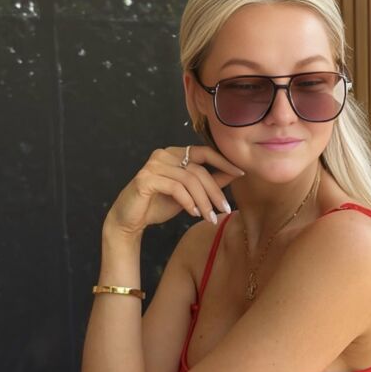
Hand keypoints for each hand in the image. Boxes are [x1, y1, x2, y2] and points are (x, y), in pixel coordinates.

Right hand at [104, 145, 244, 236]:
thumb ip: (208, 182)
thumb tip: (233, 174)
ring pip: (189, 180)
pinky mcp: (146, 178)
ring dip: (203, 201)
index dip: (223, 161)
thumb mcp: (189, 194)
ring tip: (209, 217)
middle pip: (199, 170)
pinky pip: (176, 188)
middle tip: (225, 209)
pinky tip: (194, 213)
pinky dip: (188, 202)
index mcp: (175, 153)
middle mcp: (164, 154)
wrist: (130, 219)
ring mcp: (153, 165)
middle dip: (215, 191)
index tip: (241, 173)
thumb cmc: (159, 204)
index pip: (204, 152)